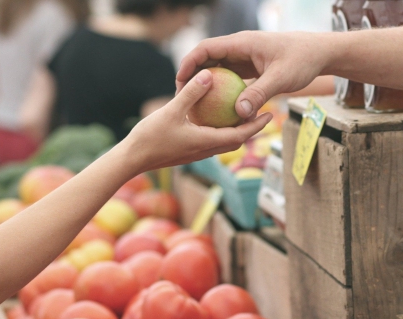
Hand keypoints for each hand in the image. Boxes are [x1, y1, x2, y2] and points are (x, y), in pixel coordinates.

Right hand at [126, 69, 272, 173]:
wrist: (132, 159)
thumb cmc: (150, 137)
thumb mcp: (171, 111)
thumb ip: (191, 93)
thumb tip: (209, 74)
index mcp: (207, 142)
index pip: (240, 135)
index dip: (257, 126)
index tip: (270, 115)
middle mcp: (206, 150)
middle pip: (236, 140)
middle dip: (252, 128)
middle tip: (264, 113)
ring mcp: (197, 152)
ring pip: (224, 142)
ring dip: (237, 130)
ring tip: (244, 114)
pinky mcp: (188, 151)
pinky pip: (211, 140)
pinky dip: (220, 130)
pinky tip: (215, 117)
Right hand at [176, 31, 330, 118]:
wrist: (319, 53)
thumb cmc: (302, 60)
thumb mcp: (281, 78)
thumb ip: (259, 94)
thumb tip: (239, 113)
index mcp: (242, 43)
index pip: (206, 48)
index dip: (189, 63)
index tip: (180, 81)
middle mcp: (240, 48)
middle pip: (208, 59)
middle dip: (193, 76)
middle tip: (182, 97)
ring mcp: (245, 58)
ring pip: (218, 69)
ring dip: (207, 84)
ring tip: (195, 104)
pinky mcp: (251, 68)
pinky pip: (231, 78)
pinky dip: (222, 91)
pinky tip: (218, 109)